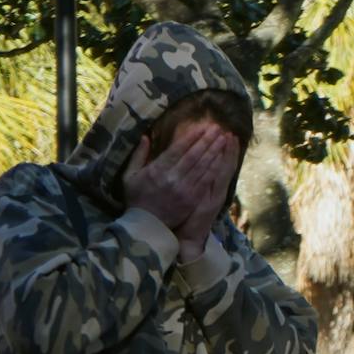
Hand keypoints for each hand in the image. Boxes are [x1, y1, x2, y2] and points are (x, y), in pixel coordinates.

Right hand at [122, 121, 236, 238]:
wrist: (147, 226)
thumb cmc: (136, 199)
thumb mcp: (129, 176)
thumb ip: (138, 155)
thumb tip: (145, 136)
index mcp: (157, 169)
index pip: (178, 149)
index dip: (191, 137)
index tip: (202, 127)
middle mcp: (173, 177)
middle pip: (194, 155)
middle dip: (207, 141)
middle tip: (218, 128)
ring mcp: (184, 189)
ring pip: (202, 167)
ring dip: (214, 152)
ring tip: (223, 139)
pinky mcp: (193, 199)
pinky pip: (206, 181)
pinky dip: (214, 169)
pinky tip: (222, 159)